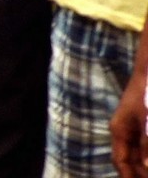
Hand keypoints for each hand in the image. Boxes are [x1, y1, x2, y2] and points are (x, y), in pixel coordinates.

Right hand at [112, 59, 147, 177]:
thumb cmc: (146, 94)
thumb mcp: (147, 120)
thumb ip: (146, 143)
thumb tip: (146, 166)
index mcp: (119, 131)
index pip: (120, 161)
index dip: (128, 176)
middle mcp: (124, 132)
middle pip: (128, 160)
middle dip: (137, 172)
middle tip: (145, 177)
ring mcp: (134, 129)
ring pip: (137, 154)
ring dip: (143, 165)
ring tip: (147, 170)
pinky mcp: (143, 125)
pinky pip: (142, 146)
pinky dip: (146, 154)